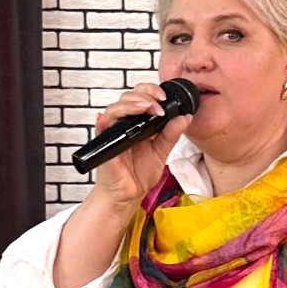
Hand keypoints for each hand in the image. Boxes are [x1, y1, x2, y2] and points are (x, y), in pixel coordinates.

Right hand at [87, 84, 188, 212]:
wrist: (128, 195)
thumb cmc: (138, 174)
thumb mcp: (161, 153)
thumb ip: (171, 135)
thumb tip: (185, 118)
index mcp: (139, 123)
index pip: (142, 96)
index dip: (152, 91)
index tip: (165, 98)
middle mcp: (125, 124)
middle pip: (128, 97)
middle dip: (144, 95)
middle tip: (158, 105)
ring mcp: (114, 132)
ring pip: (115, 108)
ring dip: (131, 104)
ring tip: (145, 108)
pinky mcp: (105, 144)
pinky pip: (101, 128)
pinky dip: (103, 120)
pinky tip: (107, 118)